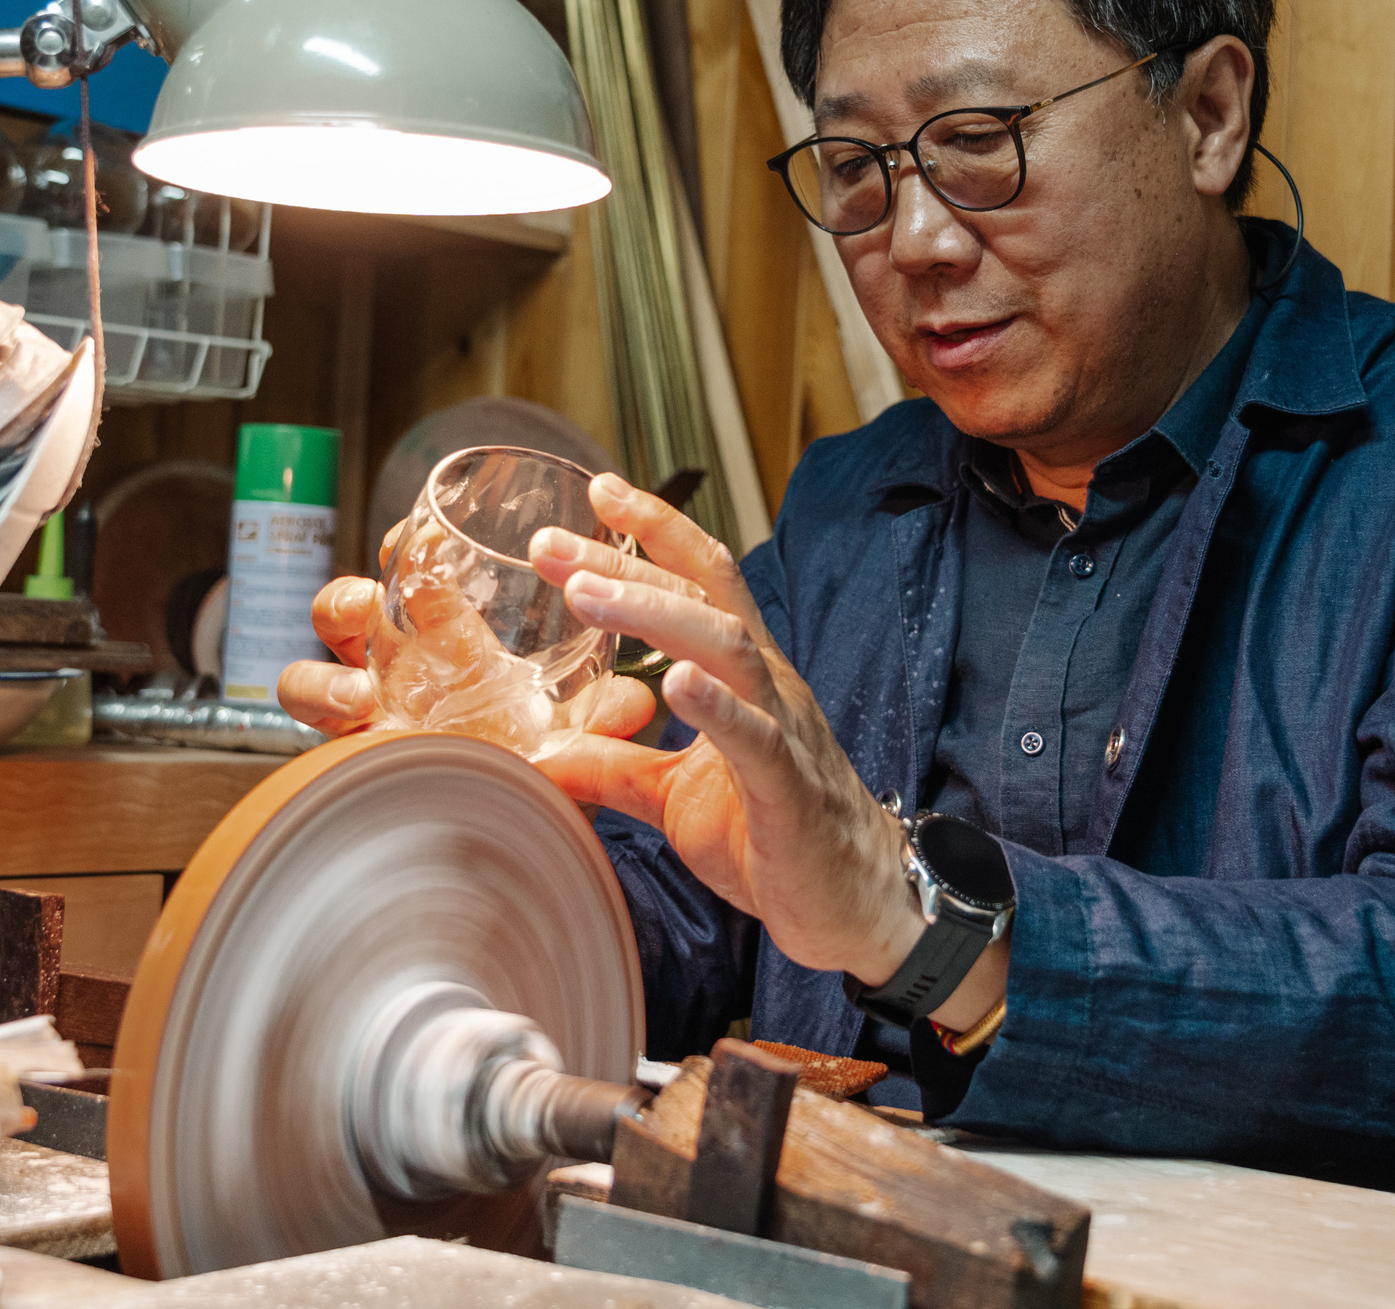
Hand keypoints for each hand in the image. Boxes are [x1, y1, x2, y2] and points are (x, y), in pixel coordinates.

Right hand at [275, 522, 657, 742]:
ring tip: (358, 695)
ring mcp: (361, 722)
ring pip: (305, 680)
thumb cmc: (529, 767)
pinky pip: (318, 751)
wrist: (511, 839)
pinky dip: (333, 745)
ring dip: (322, 680)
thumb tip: (637, 702)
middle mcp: (388, 674)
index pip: (407, 581)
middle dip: (343, 601)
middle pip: (339, 620)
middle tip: (368, 601)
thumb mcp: (569, 735)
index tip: (423, 537)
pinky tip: (363, 741)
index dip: (406, 553)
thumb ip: (600, 717)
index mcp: (435, 645)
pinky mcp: (350, 768)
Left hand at [527, 475, 972, 1001]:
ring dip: (653, 613)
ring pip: (725, 646)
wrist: (851, 906)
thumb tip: (542, 755)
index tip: (598, 489)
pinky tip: (675, 680)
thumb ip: (615, 765)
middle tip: (549, 542)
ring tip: (586, 592)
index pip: (700, 581)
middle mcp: (767, 684)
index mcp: (744, 675)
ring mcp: (783, 730)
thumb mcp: (673, 795)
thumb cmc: (771, 838)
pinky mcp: (789, 788)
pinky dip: (716, 704)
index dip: (653, 530)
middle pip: (702, 597)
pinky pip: (755, 736)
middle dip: (624, 561)